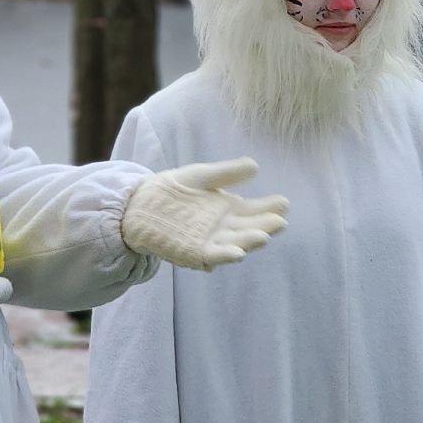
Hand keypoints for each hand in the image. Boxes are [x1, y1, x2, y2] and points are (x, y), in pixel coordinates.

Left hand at [120, 158, 288, 270]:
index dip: (270, 208)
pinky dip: (225, 256)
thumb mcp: (202, 177)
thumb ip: (226, 173)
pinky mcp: (193, 252)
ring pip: (235, 244)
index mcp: (229, 209)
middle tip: (280, 222)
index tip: (283, 203)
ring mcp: (210, 241)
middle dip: (266, 227)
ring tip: (264, 237)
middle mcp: (224, 228)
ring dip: (249, 243)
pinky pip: (212, 257)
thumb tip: (255, 166)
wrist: (139, 204)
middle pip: (250, 229)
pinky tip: (238, 253)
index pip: (255, 210)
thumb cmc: (172, 190)